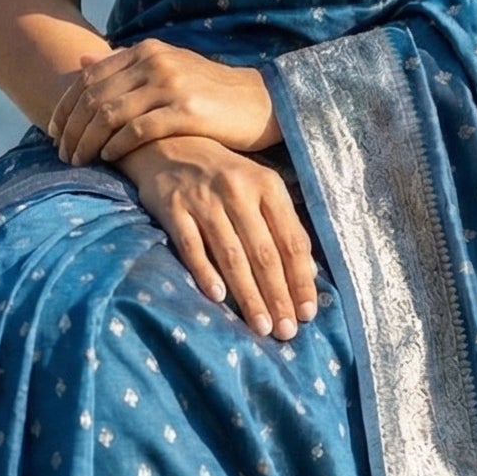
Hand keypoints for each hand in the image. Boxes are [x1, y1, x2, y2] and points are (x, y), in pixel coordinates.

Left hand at [48, 38, 279, 165]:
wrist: (259, 102)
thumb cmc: (208, 92)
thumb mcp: (165, 68)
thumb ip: (123, 65)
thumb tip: (81, 59)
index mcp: (145, 50)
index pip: (88, 77)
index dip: (65, 105)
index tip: (52, 131)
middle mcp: (155, 61)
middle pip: (94, 97)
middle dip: (71, 128)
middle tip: (61, 153)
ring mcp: (171, 84)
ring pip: (110, 114)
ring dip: (88, 141)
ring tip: (79, 161)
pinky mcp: (187, 110)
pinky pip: (138, 130)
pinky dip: (117, 145)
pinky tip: (108, 158)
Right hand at [115, 135, 317, 341]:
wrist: (169, 144)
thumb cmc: (223, 175)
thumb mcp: (258, 188)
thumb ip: (282, 225)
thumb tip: (307, 273)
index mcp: (267, 186)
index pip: (291, 240)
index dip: (301, 279)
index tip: (307, 312)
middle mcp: (238, 191)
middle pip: (264, 253)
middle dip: (278, 296)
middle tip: (287, 331)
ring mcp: (203, 199)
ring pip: (232, 254)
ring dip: (248, 294)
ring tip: (261, 326)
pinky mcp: (172, 208)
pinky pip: (191, 246)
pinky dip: (205, 271)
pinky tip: (218, 297)